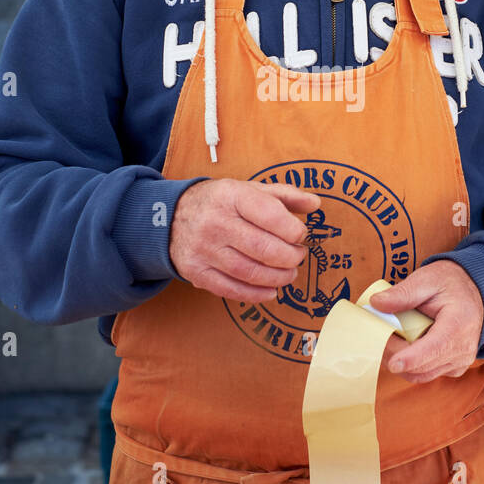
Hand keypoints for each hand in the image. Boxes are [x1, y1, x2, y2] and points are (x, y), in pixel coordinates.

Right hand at [169, 179, 318, 301]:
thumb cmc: (220, 203)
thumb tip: (314, 204)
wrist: (169, 217)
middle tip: (298, 256)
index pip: (271, 215)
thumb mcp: (248, 189)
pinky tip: (271, 290)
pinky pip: (232, 290)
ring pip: (251, 273)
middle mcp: (215, 222)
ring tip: (289, 272)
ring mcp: (204, 249)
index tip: (300, 235)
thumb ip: (284, 195)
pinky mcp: (197, 272)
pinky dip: (257, 294)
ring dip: (279, 277)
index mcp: (231, 196)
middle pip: (264, 249)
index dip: (294, 230)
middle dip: (291, 257)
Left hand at [371, 261, 483, 381]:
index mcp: (459, 324)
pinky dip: (409, 365)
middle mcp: (464, 348)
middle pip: (423, 365)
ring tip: (387, 339)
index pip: (436, 347)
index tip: (393, 363)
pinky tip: (402, 346)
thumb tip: (376, 303)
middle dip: (395, 355)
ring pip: (421, 374)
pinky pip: (426, 374)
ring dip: (399, 362)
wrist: (473, 293)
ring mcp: (460, 362)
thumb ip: (403, 293)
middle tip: (376, 335)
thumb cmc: (450, 285)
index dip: (413, 359)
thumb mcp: (426, 280)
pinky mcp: (453, 368)